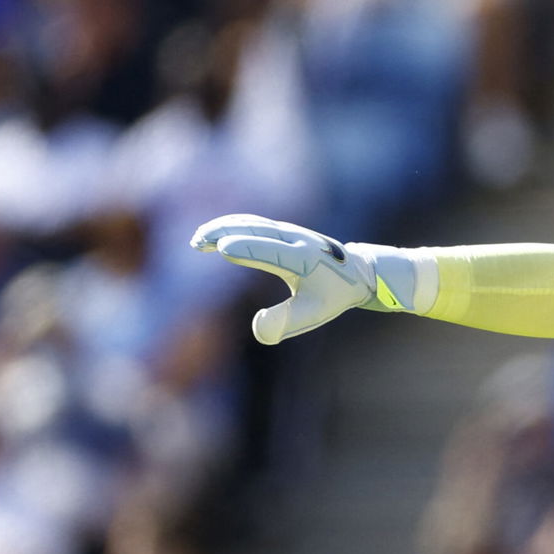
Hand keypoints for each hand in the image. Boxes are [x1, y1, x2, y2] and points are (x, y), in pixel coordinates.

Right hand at [191, 215, 384, 343]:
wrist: (356, 272)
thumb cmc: (334, 295)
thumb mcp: (314, 314)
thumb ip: (286, 322)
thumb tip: (257, 329)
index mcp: (305, 259)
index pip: (273, 251)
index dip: (249, 248)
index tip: (222, 248)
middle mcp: (297, 239)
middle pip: (257, 229)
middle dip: (226, 232)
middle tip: (198, 242)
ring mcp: (289, 231)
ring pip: (252, 223)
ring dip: (223, 227)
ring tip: (197, 241)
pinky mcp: (282, 230)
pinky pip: (253, 223)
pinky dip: (231, 226)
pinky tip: (211, 237)